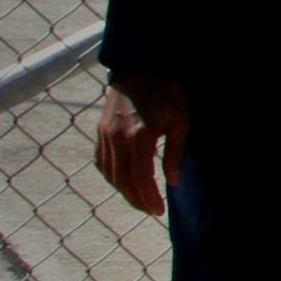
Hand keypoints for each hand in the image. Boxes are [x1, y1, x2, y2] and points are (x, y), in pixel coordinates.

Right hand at [92, 72, 189, 216]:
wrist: (141, 69)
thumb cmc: (168, 94)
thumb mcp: (180, 122)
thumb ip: (175, 154)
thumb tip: (174, 182)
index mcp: (139, 137)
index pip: (140, 178)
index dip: (149, 198)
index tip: (158, 211)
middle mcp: (117, 139)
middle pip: (122, 181)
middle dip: (136, 200)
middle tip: (150, 210)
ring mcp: (104, 135)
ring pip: (109, 174)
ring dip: (123, 191)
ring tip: (140, 199)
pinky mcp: (99, 131)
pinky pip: (101, 162)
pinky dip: (112, 176)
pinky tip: (123, 182)